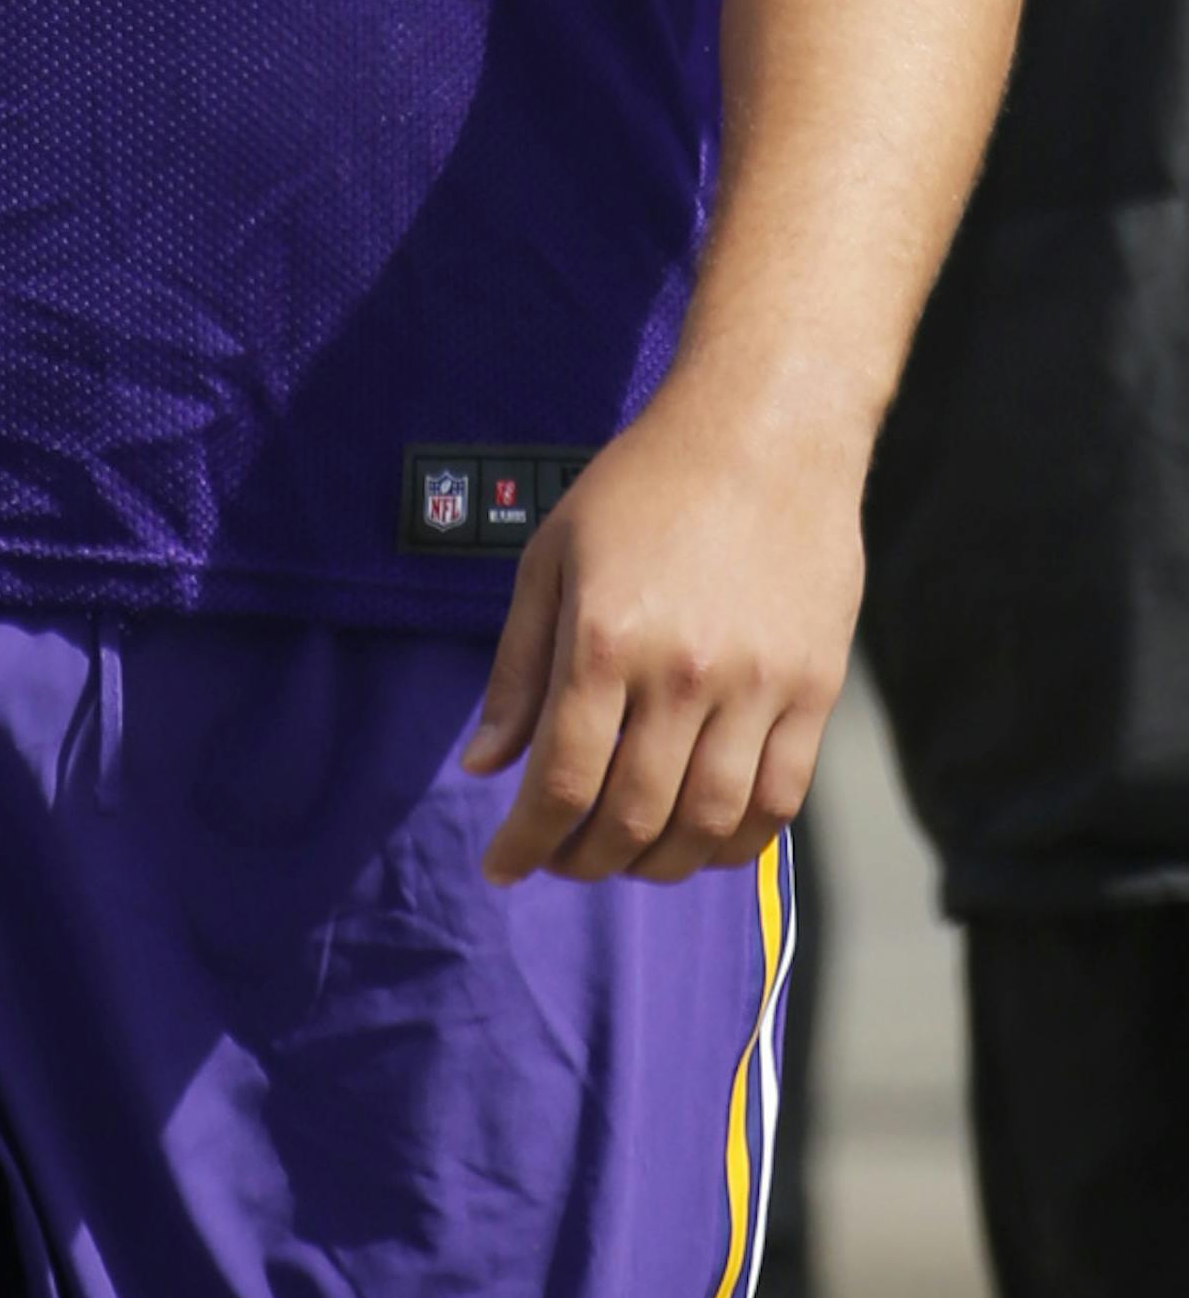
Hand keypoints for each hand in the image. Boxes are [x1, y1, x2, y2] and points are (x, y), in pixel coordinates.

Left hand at [462, 383, 862, 885]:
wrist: (765, 430)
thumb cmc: (644, 486)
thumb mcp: (552, 558)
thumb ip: (517, 669)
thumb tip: (483, 765)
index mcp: (606, 638)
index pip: (562, 780)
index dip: (526, 841)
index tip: (502, 867)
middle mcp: (684, 672)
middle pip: (630, 816)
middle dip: (584, 860)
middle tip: (562, 860)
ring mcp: (757, 686)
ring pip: (707, 825)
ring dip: (657, 865)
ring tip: (626, 856)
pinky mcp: (814, 689)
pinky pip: (779, 801)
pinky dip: (735, 842)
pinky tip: (701, 841)